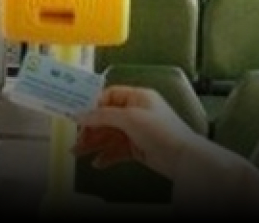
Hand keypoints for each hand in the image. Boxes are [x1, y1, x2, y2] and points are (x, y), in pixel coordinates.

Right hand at [73, 85, 199, 177]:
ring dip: (93, 144)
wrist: (182, 157)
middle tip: (77, 140)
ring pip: (109, 135)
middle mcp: (137, 112)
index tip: (79, 116)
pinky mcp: (138, 148)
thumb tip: (81, 115)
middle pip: (106, 118)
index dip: (93, 105)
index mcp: (138, 97)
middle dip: (90, 129)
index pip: (109, 96)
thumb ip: (103, 116)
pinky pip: (117, 150)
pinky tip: (97, 162)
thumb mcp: (129, 118)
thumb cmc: (161, 130)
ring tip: (78, 153)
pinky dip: (106, 155)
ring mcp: (137, 131)